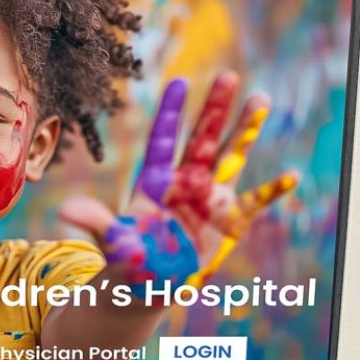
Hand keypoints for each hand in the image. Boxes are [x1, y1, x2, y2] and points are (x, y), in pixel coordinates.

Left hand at [61, 72, 298, 284]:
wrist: (149, 283)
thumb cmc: (127, 259)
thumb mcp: (112, 241)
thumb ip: (96, 221)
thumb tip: (67, 210)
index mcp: (155, 181)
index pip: (164, 140)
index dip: (171, 113)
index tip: (180, 82)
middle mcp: (186, 181)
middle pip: (202, 139)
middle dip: (214, 110)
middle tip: (227, 76)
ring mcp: (210, 198)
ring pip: (231, 157)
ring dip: (245, 131)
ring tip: (260, 100)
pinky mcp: (229, 221)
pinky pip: (254, 202)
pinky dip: (272, 191)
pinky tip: (291, 176)